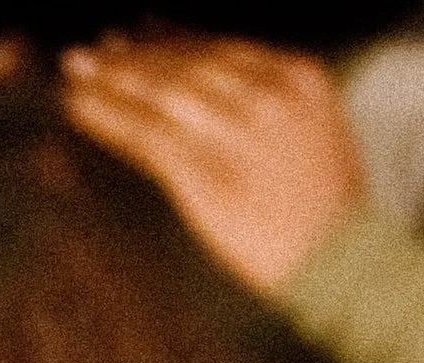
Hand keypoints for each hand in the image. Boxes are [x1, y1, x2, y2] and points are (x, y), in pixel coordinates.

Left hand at [60, 33, 364, 293]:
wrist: (346, 266)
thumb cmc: (329, 219)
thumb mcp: (314, 141)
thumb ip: (274, 112)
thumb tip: (217, 103)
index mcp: (300, 77)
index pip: (223, 49)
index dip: (174, 41)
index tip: (140, 34)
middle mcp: (269, 93)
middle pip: (189, 63)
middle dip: (136, 55)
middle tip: (91, 53)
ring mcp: (239, 130)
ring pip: (162, 91)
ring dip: (114, 79)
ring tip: (77, 74)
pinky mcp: (208, 172)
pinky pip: (147, 134)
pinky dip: (109, 118)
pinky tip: (81, 108)